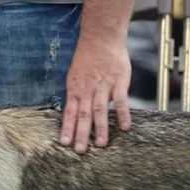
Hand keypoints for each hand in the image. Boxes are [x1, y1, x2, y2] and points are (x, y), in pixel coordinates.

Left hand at [59, 34, 132, 154]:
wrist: (101, 38)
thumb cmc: (88, 57)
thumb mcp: (75, 75)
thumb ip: (76, 94)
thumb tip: (72, 112)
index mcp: (75, 89)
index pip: (69, 112)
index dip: (67, 128)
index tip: (64, 144)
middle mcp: (87, 90)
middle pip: (83, 115)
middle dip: (81, 134)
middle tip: (80, 151)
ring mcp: (103, 86)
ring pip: (100, 110)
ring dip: (100, 128)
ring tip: (100, 144)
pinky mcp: (119, 82)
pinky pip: (120, 100)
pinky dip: (122, 114)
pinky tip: (125, 127)